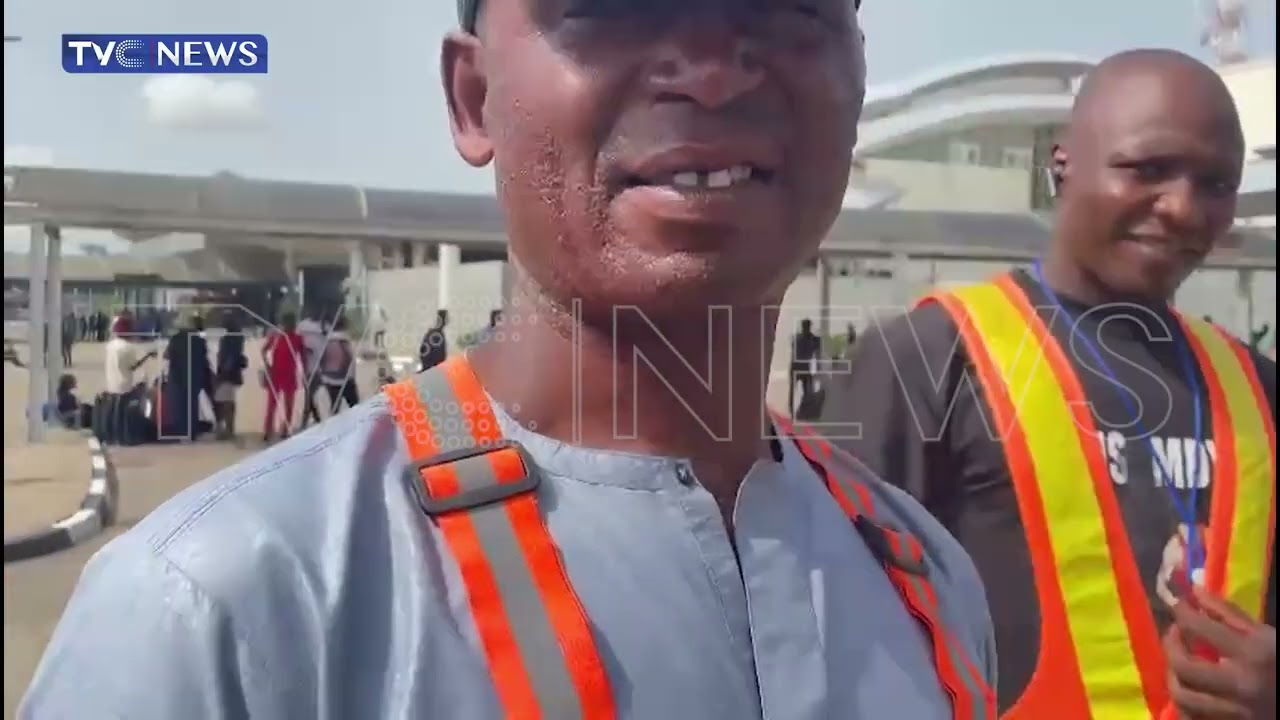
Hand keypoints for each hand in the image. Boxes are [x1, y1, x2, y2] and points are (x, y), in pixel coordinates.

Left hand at [1164, 587, 1275, 718]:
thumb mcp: (1267, 635)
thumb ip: (1229, 614)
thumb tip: (1193, 591)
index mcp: (1253, 654)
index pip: (1200, 627)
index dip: (1182, 612)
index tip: (1178, 605)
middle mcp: (1240, 684)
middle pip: (1184, 666)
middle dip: (1171, 645)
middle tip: (1176, 634)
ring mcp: (1235, 712)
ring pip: (1183, 697)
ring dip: (1174, 677)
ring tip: (1180, 664)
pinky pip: (1192, 717)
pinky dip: (1185, 704)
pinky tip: (1191, 690)